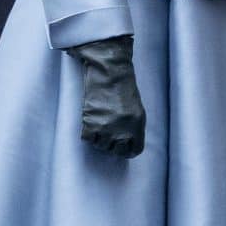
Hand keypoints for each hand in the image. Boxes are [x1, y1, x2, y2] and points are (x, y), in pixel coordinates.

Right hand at [70, 35, 145, 157]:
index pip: (134, 150)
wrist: (109, 74)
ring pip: (100, 146)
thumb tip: (127, 144)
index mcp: (137, 127)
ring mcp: (106, 128)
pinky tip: (91, 123)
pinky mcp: (91, 123)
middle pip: (116, 151)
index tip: (121, 148)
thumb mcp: (137, 110)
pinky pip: (88, 138)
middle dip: (112, 145)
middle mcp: (123, 131)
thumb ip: (134, 128)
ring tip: (99, 125)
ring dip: (99, 138)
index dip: (127, 151)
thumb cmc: (123, 89)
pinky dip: (88, 133)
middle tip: (108, 135)